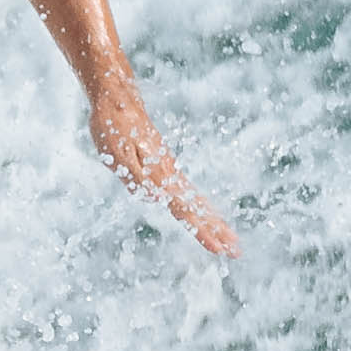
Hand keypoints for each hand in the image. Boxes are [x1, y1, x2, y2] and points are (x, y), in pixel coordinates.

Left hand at [89, 90, 239, 258]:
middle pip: (198, 208)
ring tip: (228, 237)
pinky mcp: (164, 166)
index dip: (201, 230)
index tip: (219, 248)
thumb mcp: (119, 154)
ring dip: (212, 220)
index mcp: (161, 174)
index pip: (184, 210)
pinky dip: (199, 206)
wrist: (117, 100)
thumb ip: (137, 177)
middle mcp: (170, 173)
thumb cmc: (114, 127)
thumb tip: (158, 199)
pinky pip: (186, 192)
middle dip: (217, 230)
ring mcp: (169, 169)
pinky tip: (204, 213)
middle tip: (236, 250)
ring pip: (195, 200)